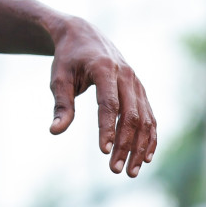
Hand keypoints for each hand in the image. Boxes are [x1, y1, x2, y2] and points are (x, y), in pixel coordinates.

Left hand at [46, 17, 156, 176]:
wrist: (85, 35)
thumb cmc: (68, 58)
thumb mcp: (59, 77)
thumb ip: (61, 104)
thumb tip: (55, 131)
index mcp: (104, 69)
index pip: (109, 103)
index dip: (107, 128)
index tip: (104, 151)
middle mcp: (126, 75)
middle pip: (131, 115)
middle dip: (125, 144)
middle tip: (115, 170)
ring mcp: (137, 83)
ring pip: (145, 119)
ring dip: (140, 147)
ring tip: (130, 171)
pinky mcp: (141, 90)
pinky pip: (150, 117)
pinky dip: (150, 138)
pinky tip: (145, 158)